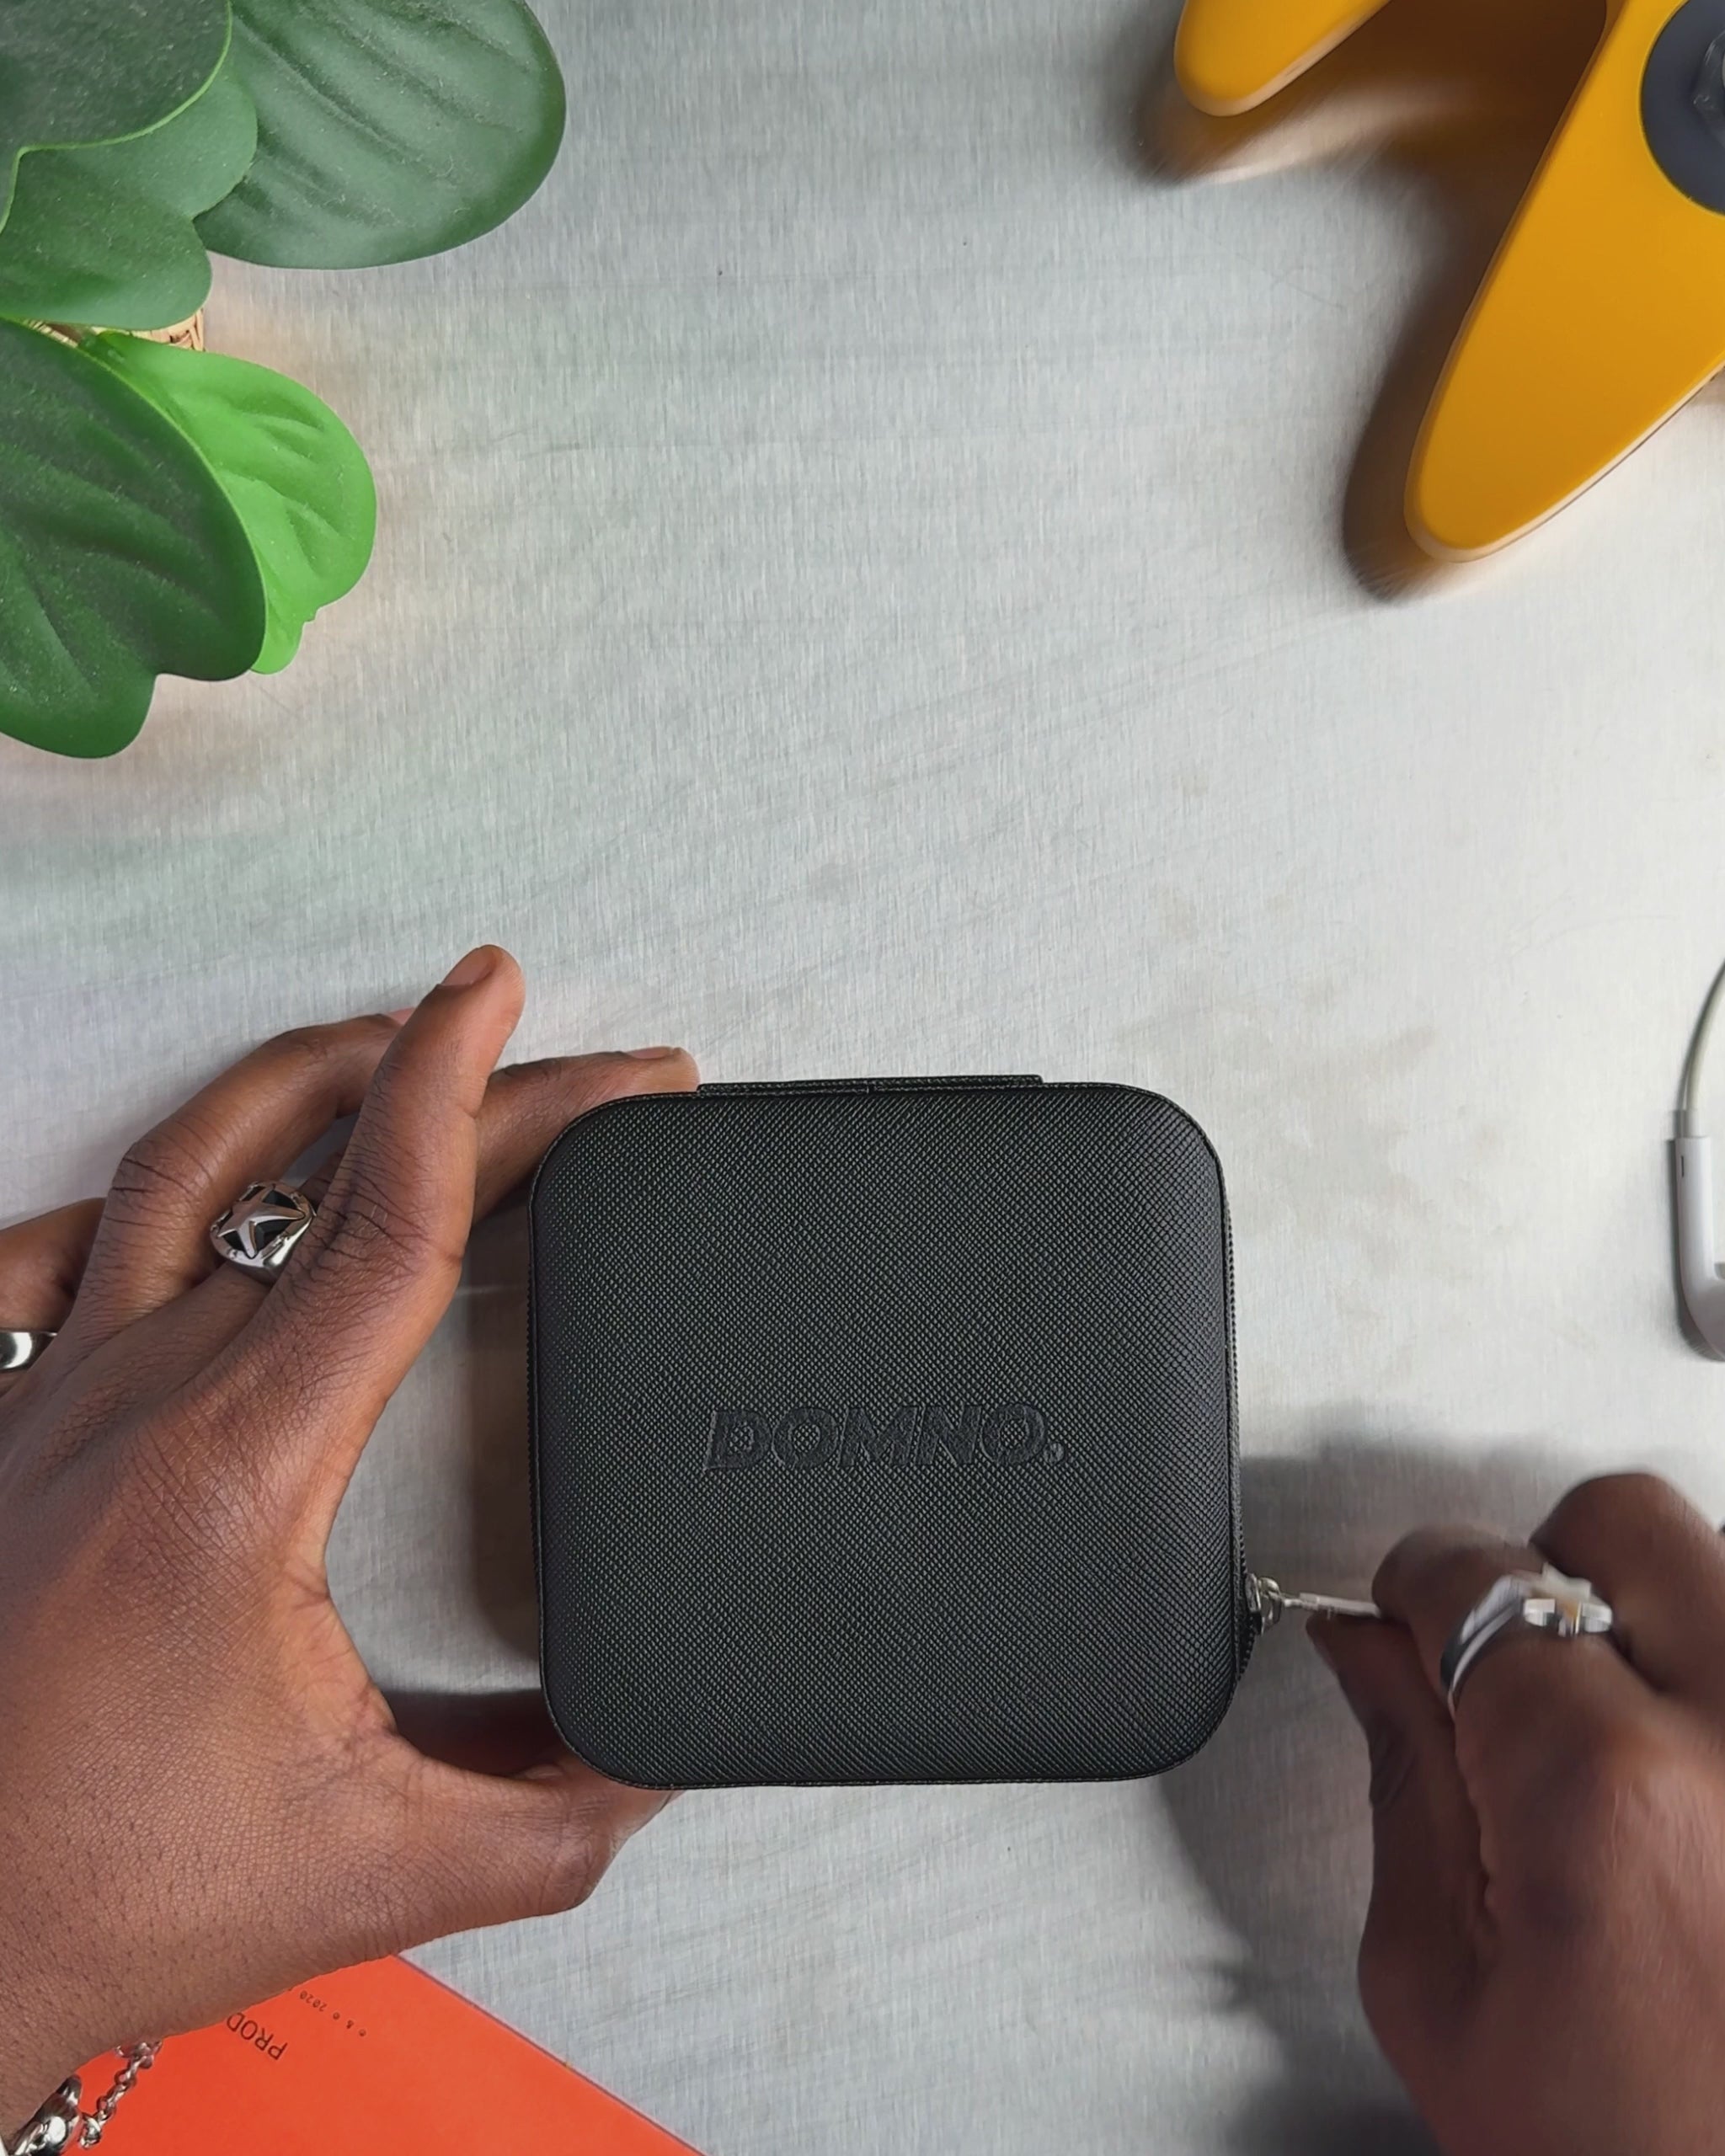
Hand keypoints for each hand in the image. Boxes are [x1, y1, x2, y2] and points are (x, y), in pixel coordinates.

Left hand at [0, 947, 696, 2130]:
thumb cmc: (92, 1892)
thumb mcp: (373, 1867)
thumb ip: (556, 1812)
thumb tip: (659, 1747)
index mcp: (242, 1469)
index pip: (383, 1219)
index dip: (467, 1090)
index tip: (499, 997)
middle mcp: (140, 1398)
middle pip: (324, 1173)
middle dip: (464, 1086)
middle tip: (573, 1067)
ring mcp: (59, 1399)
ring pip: (183, 1170)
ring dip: (302, 1085)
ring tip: (389, 1042)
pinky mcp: (13, 1428)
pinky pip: (60, 1249)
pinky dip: (142, 1183)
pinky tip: (186, 1171)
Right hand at [1314, 1474, 1724, 2155]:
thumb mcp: (1445, 1994)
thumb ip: (1403, 1784)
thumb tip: (1370, 1653)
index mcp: (1603, 1793)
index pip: (1478, 1577)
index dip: (1415, 1585)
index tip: (1405, 1613)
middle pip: (1626, 1523)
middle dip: (1545, 1569)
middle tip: (1515, 1669)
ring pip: (1722, 1580)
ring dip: (1654, 1631)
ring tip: (1623, 1754)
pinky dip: (1716, 1702)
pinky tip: (1695, 1796)